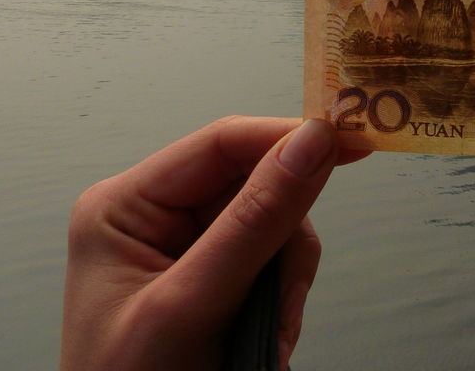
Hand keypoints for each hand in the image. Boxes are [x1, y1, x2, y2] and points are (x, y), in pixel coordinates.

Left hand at [60, 115, 368, 370]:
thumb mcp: (191, 306)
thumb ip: (254, 222)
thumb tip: (312, 144)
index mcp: (124, 206)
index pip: (223, 143)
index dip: (288, 137)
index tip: (350, 142)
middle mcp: (155, 216)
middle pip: (259, 183)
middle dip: (283, 241)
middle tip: (284, 297)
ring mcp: (188, 247)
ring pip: (277, 224)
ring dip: (286, 281)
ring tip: (267, 334)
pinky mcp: (217, 276)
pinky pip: (276, 260)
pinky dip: (283, 299)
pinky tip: (265, 336)